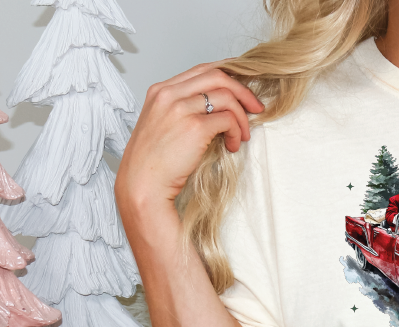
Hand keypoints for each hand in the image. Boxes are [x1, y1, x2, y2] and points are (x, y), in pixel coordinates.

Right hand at [115, 61, 264, 212]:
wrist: (143, 184)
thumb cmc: (154, 162)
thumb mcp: (162, 124)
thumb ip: (182, 109)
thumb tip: (216, 107)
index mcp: (160, 91)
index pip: (201, 70)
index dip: (227, 77)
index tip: (242, 90)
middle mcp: (169, 94)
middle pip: (217, 75)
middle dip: (243, 91)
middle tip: (256, 108)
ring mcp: (181, 108)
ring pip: (227, 97)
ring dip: (242, 117)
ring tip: (242, 136)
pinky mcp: (195, 127)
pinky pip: (228, 120)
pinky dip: (237, 132)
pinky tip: (232, 146)